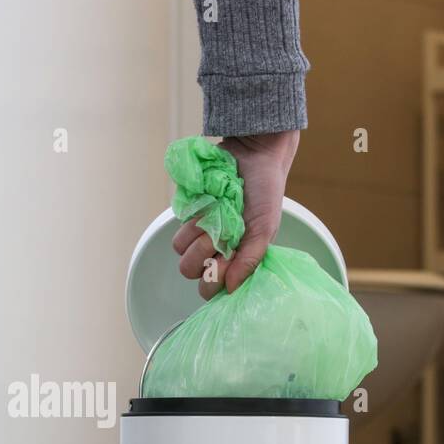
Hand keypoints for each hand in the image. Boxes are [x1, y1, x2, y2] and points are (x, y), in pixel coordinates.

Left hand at [171, 130, 299, 299]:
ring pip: (180, 249)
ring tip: (217, 213)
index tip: (225, 261)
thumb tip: (231, 288)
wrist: (254, 155)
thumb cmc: (265, 192)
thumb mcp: (265, 229)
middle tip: (221, 233)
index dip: (213, 278)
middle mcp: (214, 250)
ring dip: (197, 231)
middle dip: (202, 253)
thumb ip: (250, 260)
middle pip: (189, 270)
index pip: (210, 288)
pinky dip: (192, 215)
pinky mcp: (188, 213)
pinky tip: (209, 202)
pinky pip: (178, 223)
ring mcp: (199, 231)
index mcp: (234, 259)